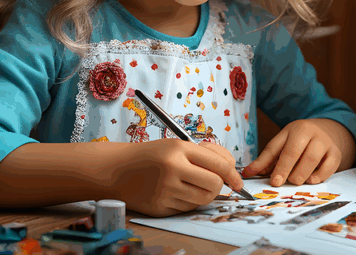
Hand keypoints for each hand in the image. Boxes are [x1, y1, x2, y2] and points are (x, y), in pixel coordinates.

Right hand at [113, 138, 243, 216]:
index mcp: (179, 149)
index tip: (238, 181)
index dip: (233, 174)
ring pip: (203, 200)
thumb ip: (204, 155)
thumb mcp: (177, 145)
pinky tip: (180, 192)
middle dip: (220, 185)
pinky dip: (189, 201)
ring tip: (195, 185)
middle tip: (214, 181)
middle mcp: (172, 169)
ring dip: (205, 194)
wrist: (117, 170)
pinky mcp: (160, 208)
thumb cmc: (151, 155)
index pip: (218, 164)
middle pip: (214, 185)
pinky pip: (187, 209)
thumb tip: (231, 169)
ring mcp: (165, 190)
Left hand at [242, 119, 342, 185]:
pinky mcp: (336, 153)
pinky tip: (311, 179)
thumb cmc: (300, 141)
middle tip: (281, 183)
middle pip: (295, 151)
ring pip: (312, 159)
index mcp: (294, 129)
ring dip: (301, 174)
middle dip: (286, 170)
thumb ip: (265, 159)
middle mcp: (310, 133)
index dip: (275, 165)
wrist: (327, 131)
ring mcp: (325, 142)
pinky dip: (320, 176)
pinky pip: (329, 167)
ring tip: (295, 180)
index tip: (273, 181)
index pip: (281, 147)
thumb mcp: (282, 143)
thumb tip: (246, 173)